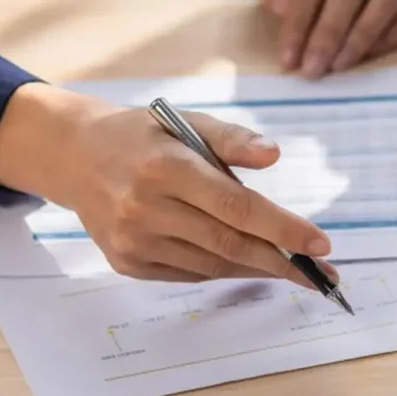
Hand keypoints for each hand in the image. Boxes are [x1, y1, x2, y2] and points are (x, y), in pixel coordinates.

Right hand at [0, 84, 336, 285]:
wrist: (73, 156)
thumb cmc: (143, 137)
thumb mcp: (186, 121)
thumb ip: (233, 139)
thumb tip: (274, 154)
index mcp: (166, 168)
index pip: (237, 206)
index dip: (283, 228)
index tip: (321, 243)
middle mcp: (146, 209)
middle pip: (230, 244)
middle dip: (283, 261)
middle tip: (323, 273)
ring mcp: (134, 242)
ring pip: (213, 264)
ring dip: (258, 268)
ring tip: (293, 267)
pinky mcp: (127, 263)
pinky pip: (191, 274)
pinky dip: (225, 268)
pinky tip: (248, 262)